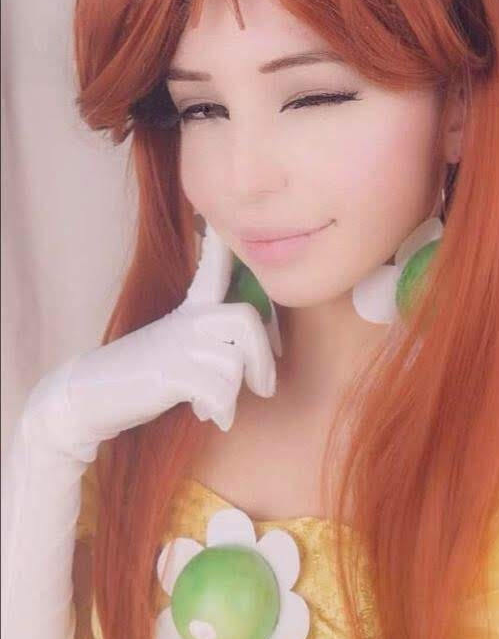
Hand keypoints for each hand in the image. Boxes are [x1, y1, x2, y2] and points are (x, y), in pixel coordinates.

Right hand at [22, 221, 278, 464]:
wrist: (93, 394)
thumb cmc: (144, 372)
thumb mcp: (180, 346)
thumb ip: (214, 342)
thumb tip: (260, 358)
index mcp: (191, 309)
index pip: (214, 269)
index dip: (224, 246)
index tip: (222, 220)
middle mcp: (188, 319)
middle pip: (246, 319)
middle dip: (264, 359)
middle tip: (264, 388)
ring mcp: (177, 343)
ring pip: (234, 363)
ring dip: (232, 395)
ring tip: (214, 405)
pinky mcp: (169, 371)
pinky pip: (218, 390)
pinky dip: (221, 410)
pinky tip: (210, 417)